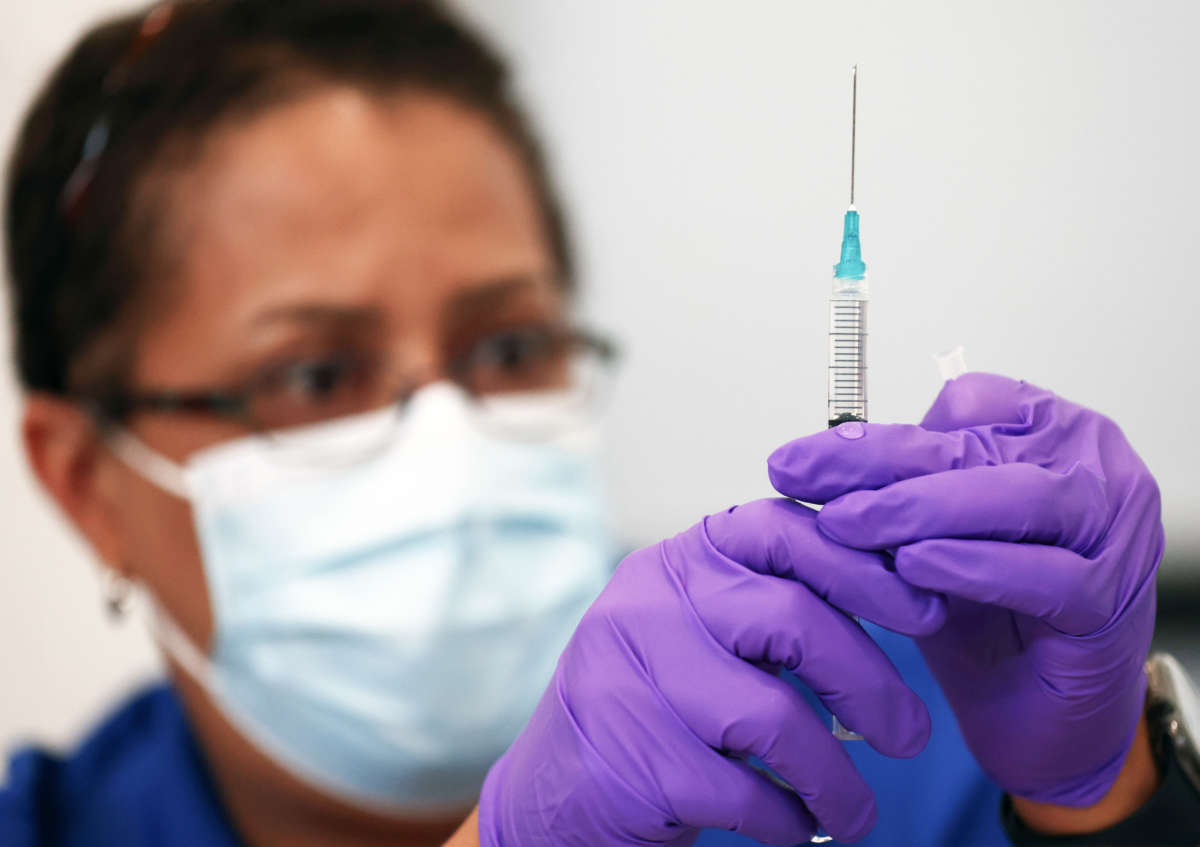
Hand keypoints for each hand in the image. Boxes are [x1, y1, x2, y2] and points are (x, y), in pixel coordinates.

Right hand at [479, 499, 945, 845]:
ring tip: (861, 813)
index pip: (781, 530)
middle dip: (871, 684)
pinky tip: (798, 825)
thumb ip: (775, 602)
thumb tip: (906, 597)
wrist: (561, 782)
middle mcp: (651, 604)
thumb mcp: (705, 627)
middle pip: (791, 622)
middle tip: (911, 737)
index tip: (924, 613)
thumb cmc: (662, 699)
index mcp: (682, 560)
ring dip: (838, 777)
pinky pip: (744, 791)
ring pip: (774, 717)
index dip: (863, 567)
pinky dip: (789, 818)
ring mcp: (634, 679)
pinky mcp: (635, 758)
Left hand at [767, 373, 1162, 806]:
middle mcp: (1095, 469)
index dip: (878, 432)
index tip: (803, 460)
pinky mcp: (1111, 600)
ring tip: (848, 525)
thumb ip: (897, 489)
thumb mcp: (930, 535)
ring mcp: (1115, 532)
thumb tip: (812, 458)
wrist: (1035, 715)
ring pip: (1020, 498)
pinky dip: (972, 567)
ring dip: (922, 508)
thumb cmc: (987, 613)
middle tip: (801, 481)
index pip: (964, 405)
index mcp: (1054, 433)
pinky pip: (1044, 574)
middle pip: (978, 446)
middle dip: (876, 463)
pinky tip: (914, 566)